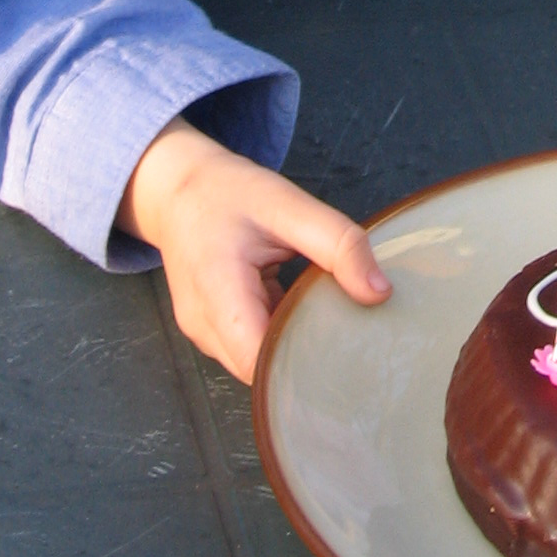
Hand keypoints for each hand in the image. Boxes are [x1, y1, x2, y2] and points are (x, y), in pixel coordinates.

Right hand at [117, 117, 390, 382]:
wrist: (176, 187)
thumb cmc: (229, 193)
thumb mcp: (289, 204)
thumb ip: (337, 244)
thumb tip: (380, 292)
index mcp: (218, 293)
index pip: (260, 362)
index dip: (302, 367)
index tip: (347, 352)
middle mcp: (203, 323)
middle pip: (260, 369)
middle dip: (303, 358)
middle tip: (349, 334)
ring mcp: (202, 330)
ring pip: (255, 362)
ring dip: (288, 344)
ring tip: (322, 314)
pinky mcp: (209, 328)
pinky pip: (248, 345)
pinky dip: (275, 331)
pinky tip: (297, 307)